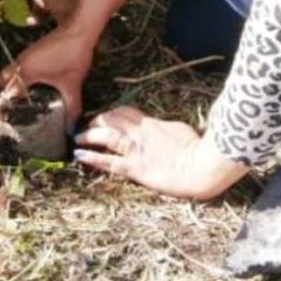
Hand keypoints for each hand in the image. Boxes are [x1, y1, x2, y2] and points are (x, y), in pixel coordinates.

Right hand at [0, 22, 95, 122]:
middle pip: (2, 80)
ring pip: (10, 71)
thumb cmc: (73, 55)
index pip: (5, 92)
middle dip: (5, 93)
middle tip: (15, 106)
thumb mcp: (72, 85)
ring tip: (24, 97)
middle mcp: (20, 62)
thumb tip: (71, 127)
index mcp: (25, 72)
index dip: (2, 105)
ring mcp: (25, 54)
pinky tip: (35, 83)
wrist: (79, 30)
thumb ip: (72, 108)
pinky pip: (19, 65)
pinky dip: (22, 75)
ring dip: (13, 83)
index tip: (4, 116)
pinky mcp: (32, 50)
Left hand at [73, 106, 247, 199]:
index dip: (111, 113)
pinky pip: (109, 161)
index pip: (125, 112)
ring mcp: (136, 150)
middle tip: (88, 126)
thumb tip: (165, 129)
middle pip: (111, 120)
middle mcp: (140, 133)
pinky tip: (79, 155)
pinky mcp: (135, 168)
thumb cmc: (199, 149)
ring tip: (78, 138)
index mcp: (152, 124)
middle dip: (96, 121)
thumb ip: (166, 128)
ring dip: (89, 135)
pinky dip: (92, 157)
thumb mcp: (180, 130)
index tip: (105, 117)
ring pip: (106, 136)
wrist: (202, 167)